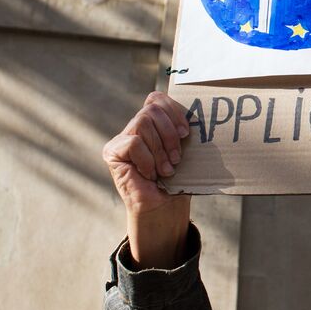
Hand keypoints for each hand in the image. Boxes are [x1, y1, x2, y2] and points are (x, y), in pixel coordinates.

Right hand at [102, 92, 192, 267]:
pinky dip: (147, 158)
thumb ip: (183, 133)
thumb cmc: (176, 182)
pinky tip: (150, 174)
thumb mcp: (185, 152)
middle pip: (151, 109)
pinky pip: (133, 142)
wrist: (163, 210)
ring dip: (160, 149)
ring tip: (166, 169)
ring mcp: (122, 139)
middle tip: (177, 157)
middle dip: (169, 133)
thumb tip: (198, 115)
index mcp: (152, 125)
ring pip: (143, 123)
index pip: (156, 99)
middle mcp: (134, 128)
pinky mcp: (113, 152)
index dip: (173, 110)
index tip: (186, 132)